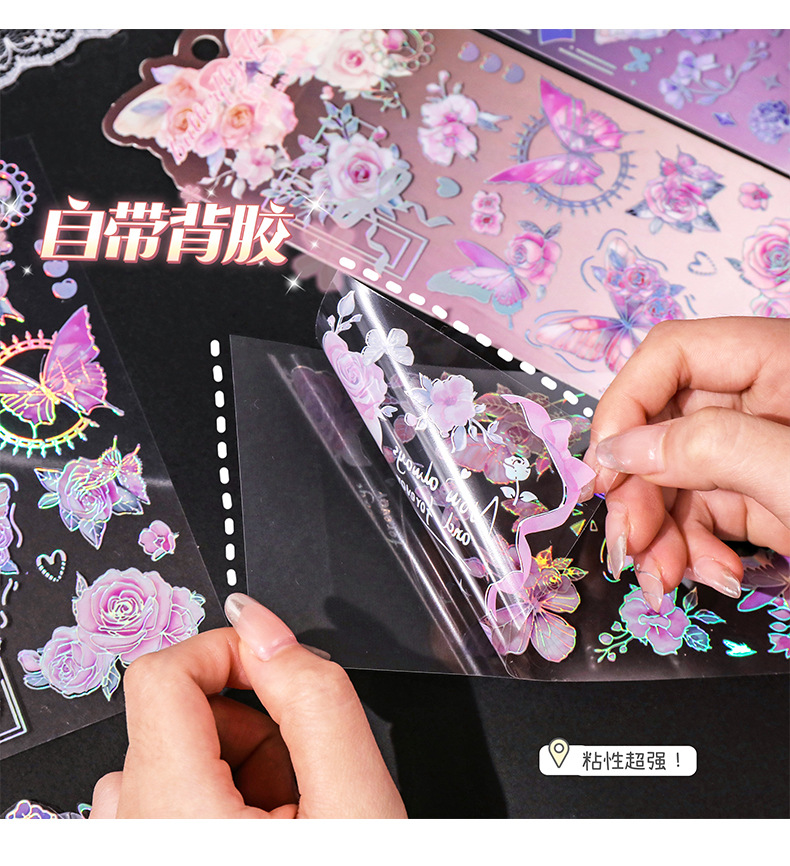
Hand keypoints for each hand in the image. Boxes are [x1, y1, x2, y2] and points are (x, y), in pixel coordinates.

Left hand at [90, 594, 406, 817]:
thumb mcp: (356, 796)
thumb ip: (314, 694)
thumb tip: (264, 623)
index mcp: (173, 813)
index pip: (161, 673)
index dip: (225, 651)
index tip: (272, 667)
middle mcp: (133, 832)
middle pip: (173, 712)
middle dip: (250, 722)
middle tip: (300, 772)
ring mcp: (129, 846)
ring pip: (170, 754)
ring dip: (236, 763)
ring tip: (287, 813)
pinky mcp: (139, 852)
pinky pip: (160, 795)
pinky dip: (214, 795)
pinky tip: (260, 829)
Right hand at [585, 317, 789, 610]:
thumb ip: (706, 449)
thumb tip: (618, 449)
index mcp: (781, 361)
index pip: (672, 355)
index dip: (626, 404)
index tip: (604, 468)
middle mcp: (765, 399)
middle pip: (664, 424)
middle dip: (639, 488)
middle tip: (629, 545)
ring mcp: (763, 452)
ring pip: (675, 476)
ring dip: (657, 530)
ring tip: (662, 578)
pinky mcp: (766, 497)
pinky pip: (703, 513)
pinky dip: (691, 547)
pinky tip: (707, 575)